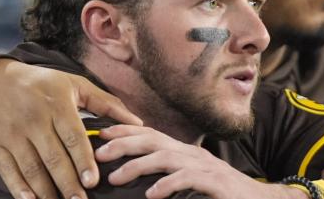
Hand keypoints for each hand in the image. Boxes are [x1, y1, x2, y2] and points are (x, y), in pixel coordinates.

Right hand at [0, 58, 142, 198]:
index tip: (93, 181)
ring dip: (46, 191)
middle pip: (53, 158)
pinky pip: (8, 171)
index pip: (73, 137)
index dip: (84, 161)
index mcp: (57, 104)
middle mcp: (34, 119)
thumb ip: (106, 103)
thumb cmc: (42, 83)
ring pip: (32, 168)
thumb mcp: (74, 84)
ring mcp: (12, 133)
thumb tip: (137, 122)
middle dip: (68, 184)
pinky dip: (19, 189)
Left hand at [95, 125, 304, 198]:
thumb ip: (173, 175)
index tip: (102, 133)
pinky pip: (187, 179)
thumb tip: (144, 180)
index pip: (153, 135)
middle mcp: (194, 155)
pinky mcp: (215, 182)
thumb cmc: (223, 193)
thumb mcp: (194, 180)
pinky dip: (167, 185)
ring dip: (138, 165)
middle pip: (155, 140)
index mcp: (186, 153)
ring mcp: (205, 167)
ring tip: (116, 176)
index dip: (127, 132)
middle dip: (125, 143)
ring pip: (166, 157)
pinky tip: (151, 194)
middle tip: (100, 152)